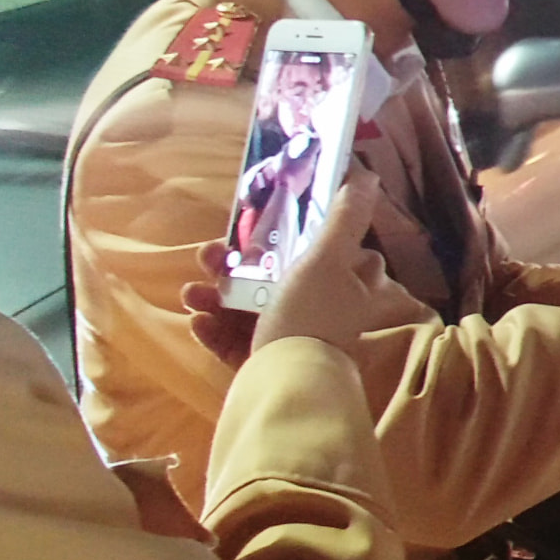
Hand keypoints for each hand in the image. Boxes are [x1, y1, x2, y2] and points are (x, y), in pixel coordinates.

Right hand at [182, 162, 430, 360]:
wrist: (287, 386)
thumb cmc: (310, 315)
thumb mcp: (329, 258)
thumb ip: (345, 216)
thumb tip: (367, 173)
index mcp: (342, 284)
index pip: (323, 251)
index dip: (289, 235)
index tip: (252, 226)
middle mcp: (321, 311)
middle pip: (273, 277)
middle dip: (232, 266)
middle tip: (206, 258)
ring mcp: (291, 340)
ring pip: (247, 308)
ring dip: (215, 296)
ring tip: (192, 294)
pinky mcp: (264, 365)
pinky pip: (234, 340)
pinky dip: (214, 330)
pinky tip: (197, 321)